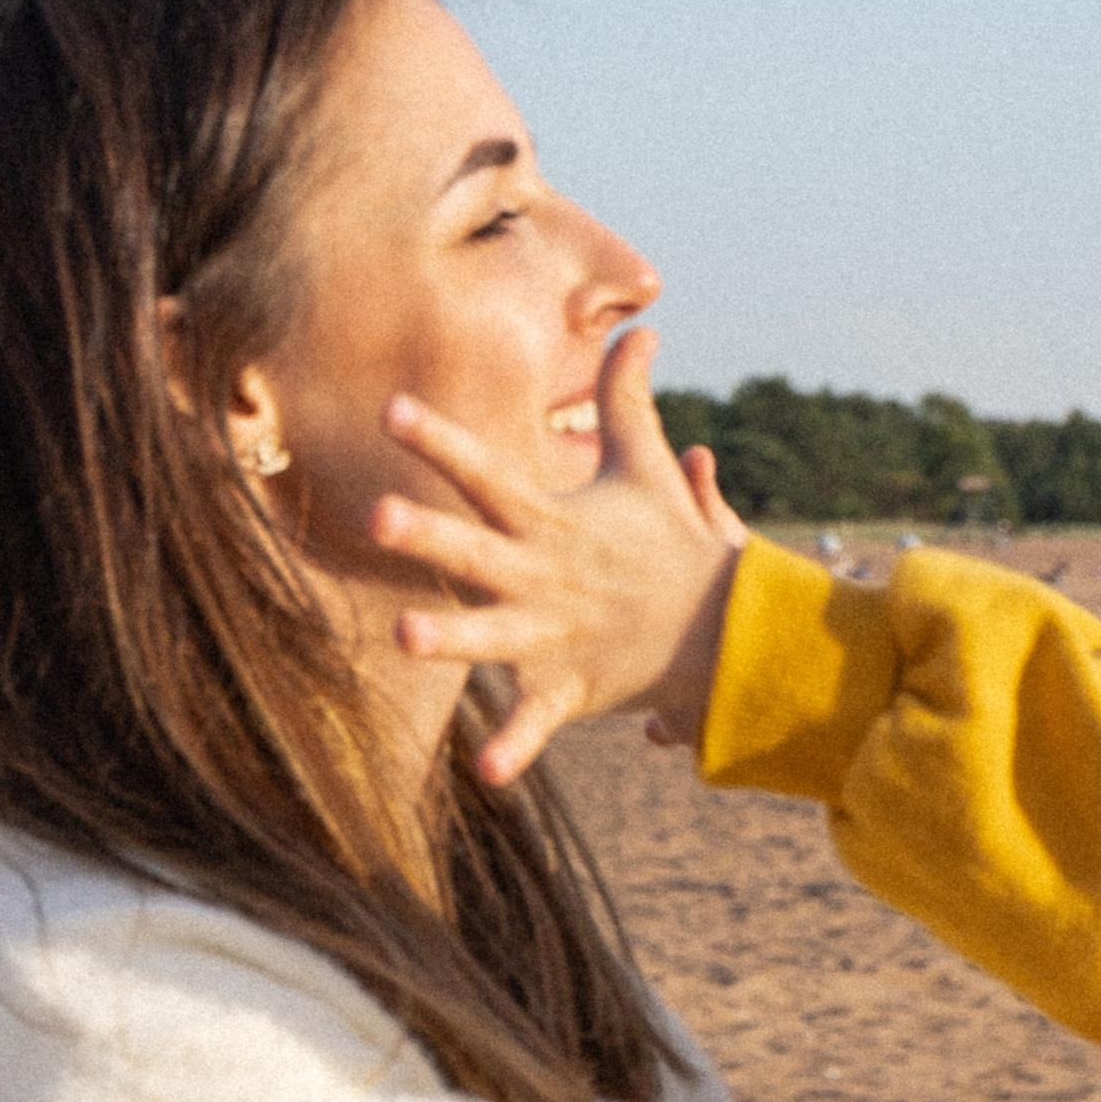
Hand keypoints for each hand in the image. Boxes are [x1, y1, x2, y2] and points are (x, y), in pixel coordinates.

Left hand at [368, 328, 749, 785]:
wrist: (726, 629)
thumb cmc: (671, 545)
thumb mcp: (646, 470)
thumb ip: (626, 401)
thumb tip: (640, 327)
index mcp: (549, 522)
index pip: (486, 472)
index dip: (439, 441)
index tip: (390, 410)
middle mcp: (543, 575)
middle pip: (476, 548)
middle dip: (428, 533)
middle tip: (374, 514)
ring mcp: (555, 634)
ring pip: (493, 635)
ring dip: (451, 637)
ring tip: (400, 634)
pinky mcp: (570, 687)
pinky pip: (538, 720)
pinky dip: (517, 746)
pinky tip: (485, 774)